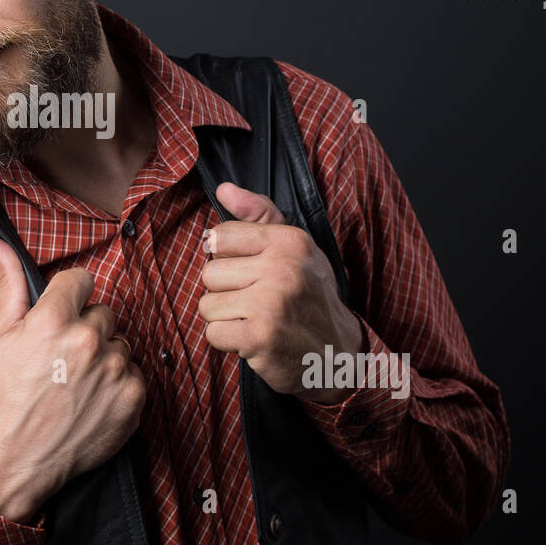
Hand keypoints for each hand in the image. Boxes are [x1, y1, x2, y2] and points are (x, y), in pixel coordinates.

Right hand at [0, 235, 146, 522]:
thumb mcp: (1, 335)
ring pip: (120, 342)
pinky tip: (92, 399)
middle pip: (103, 312)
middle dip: (85, 328)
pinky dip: (118, 384)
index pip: (81, 279)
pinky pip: (134, 372)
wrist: (16, 457)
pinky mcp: (133, 396)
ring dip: (104, 356)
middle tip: (63, 358)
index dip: (69, 297)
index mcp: (54, 319)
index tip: (60, 316)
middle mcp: (89, 340)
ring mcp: (115, 369)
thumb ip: (7, 282)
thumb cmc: (6, 395)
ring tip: (77, 381)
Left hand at [197, 182, 365, 403]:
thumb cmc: (310, 297)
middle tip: (256, 302)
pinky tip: (254, 340)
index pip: (220, 236)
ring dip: (226, 319)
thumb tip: (223, 189)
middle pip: (209, 273)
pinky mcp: (260, 337)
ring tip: (256, 320)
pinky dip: (228, 343)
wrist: (338, 355)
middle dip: (225, 292)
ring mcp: (271, 303)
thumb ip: (259, 215)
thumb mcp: (296, 249)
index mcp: (289, 240)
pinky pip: (213, 333)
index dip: (227, 258)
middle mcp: (282, 267)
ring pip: (207, 305)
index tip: (250, 272)